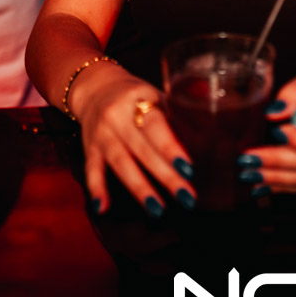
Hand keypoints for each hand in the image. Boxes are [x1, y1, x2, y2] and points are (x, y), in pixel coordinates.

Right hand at [70, 63, 196, 215]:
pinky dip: (96, 189)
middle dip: (165, 176)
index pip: (156, 126)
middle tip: (186, 197)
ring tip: (158, 210)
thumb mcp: (155, 95)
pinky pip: (91, 170)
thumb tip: (206, 139)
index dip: (171, 148)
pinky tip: (102, 209)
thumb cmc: (136, 95)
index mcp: (139, 98)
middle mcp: (117, 116)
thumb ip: (175, 115)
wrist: (95, 86)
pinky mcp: (89, 147)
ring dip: (139, 189)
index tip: (188, 168)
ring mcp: (101, 132)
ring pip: (120, 163)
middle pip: (142, 149)